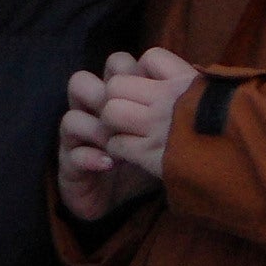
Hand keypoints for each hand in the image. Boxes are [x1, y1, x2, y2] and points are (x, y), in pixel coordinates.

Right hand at [61, 50, 204, 220]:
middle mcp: (90, 111)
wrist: (124, 202)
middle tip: (131, 115)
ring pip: (70, 117)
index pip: (115, 64)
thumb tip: (195, 82)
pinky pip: (72, 155)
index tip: (154, 89)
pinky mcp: (70, 166)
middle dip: (106, 96)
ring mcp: (76, 139)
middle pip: (81, 81)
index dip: (131, 70)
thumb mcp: (165, 130)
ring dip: (97, 129)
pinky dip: (91, 159)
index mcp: (115, 95)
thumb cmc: (148, 158)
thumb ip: (172, 104)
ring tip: (118, 144)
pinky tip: (110, 164)